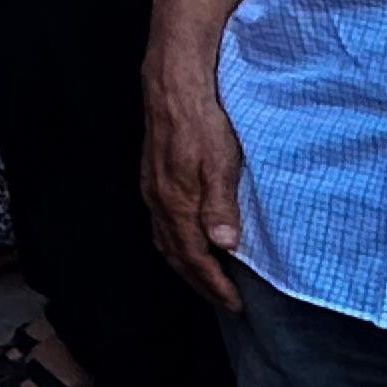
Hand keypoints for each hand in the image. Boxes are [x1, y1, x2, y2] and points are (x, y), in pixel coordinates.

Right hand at [140, 40, 245, 310]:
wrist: (174, 83)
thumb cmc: (202, 119)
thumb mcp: (221, 161)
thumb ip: (221, 204)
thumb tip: (224, 244)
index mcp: (175, 201)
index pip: (193, 256)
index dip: (213, 283)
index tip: (235, 303)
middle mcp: (158, 199)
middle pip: (174, 254)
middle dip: (198, 281)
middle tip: (223, 301)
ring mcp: (151, 187)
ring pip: (164, 238)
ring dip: (185, 263)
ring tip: (207, 277)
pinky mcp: (153, 174)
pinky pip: (161, 221)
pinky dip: (176, 241)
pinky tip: (189, 237)